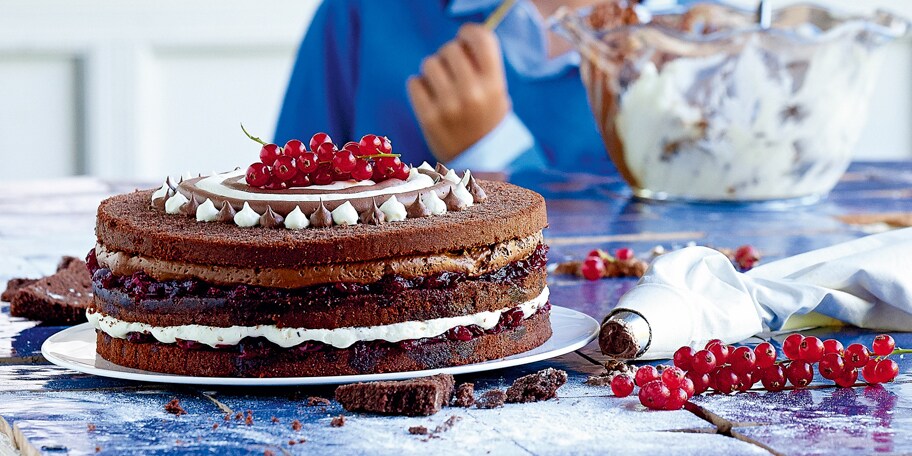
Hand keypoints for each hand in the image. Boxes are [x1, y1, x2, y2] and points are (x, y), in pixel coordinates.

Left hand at [407, 23, 510, 162]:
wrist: (480, 161)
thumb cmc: (487, 118)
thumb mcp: (497, 93)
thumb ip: (482, 65)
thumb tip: (460, 39)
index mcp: (494, 84)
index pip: (480, 38)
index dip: (469, 33)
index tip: (465, 39)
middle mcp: (472, 93)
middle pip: (450, 49)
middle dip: (450, 55)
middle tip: (453, 70)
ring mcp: (449, 106)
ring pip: (429, 64)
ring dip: (434, 71)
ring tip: (442, 86)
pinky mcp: (429, 117)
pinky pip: (414, 83)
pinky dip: (420, 87)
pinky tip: (431, 98)